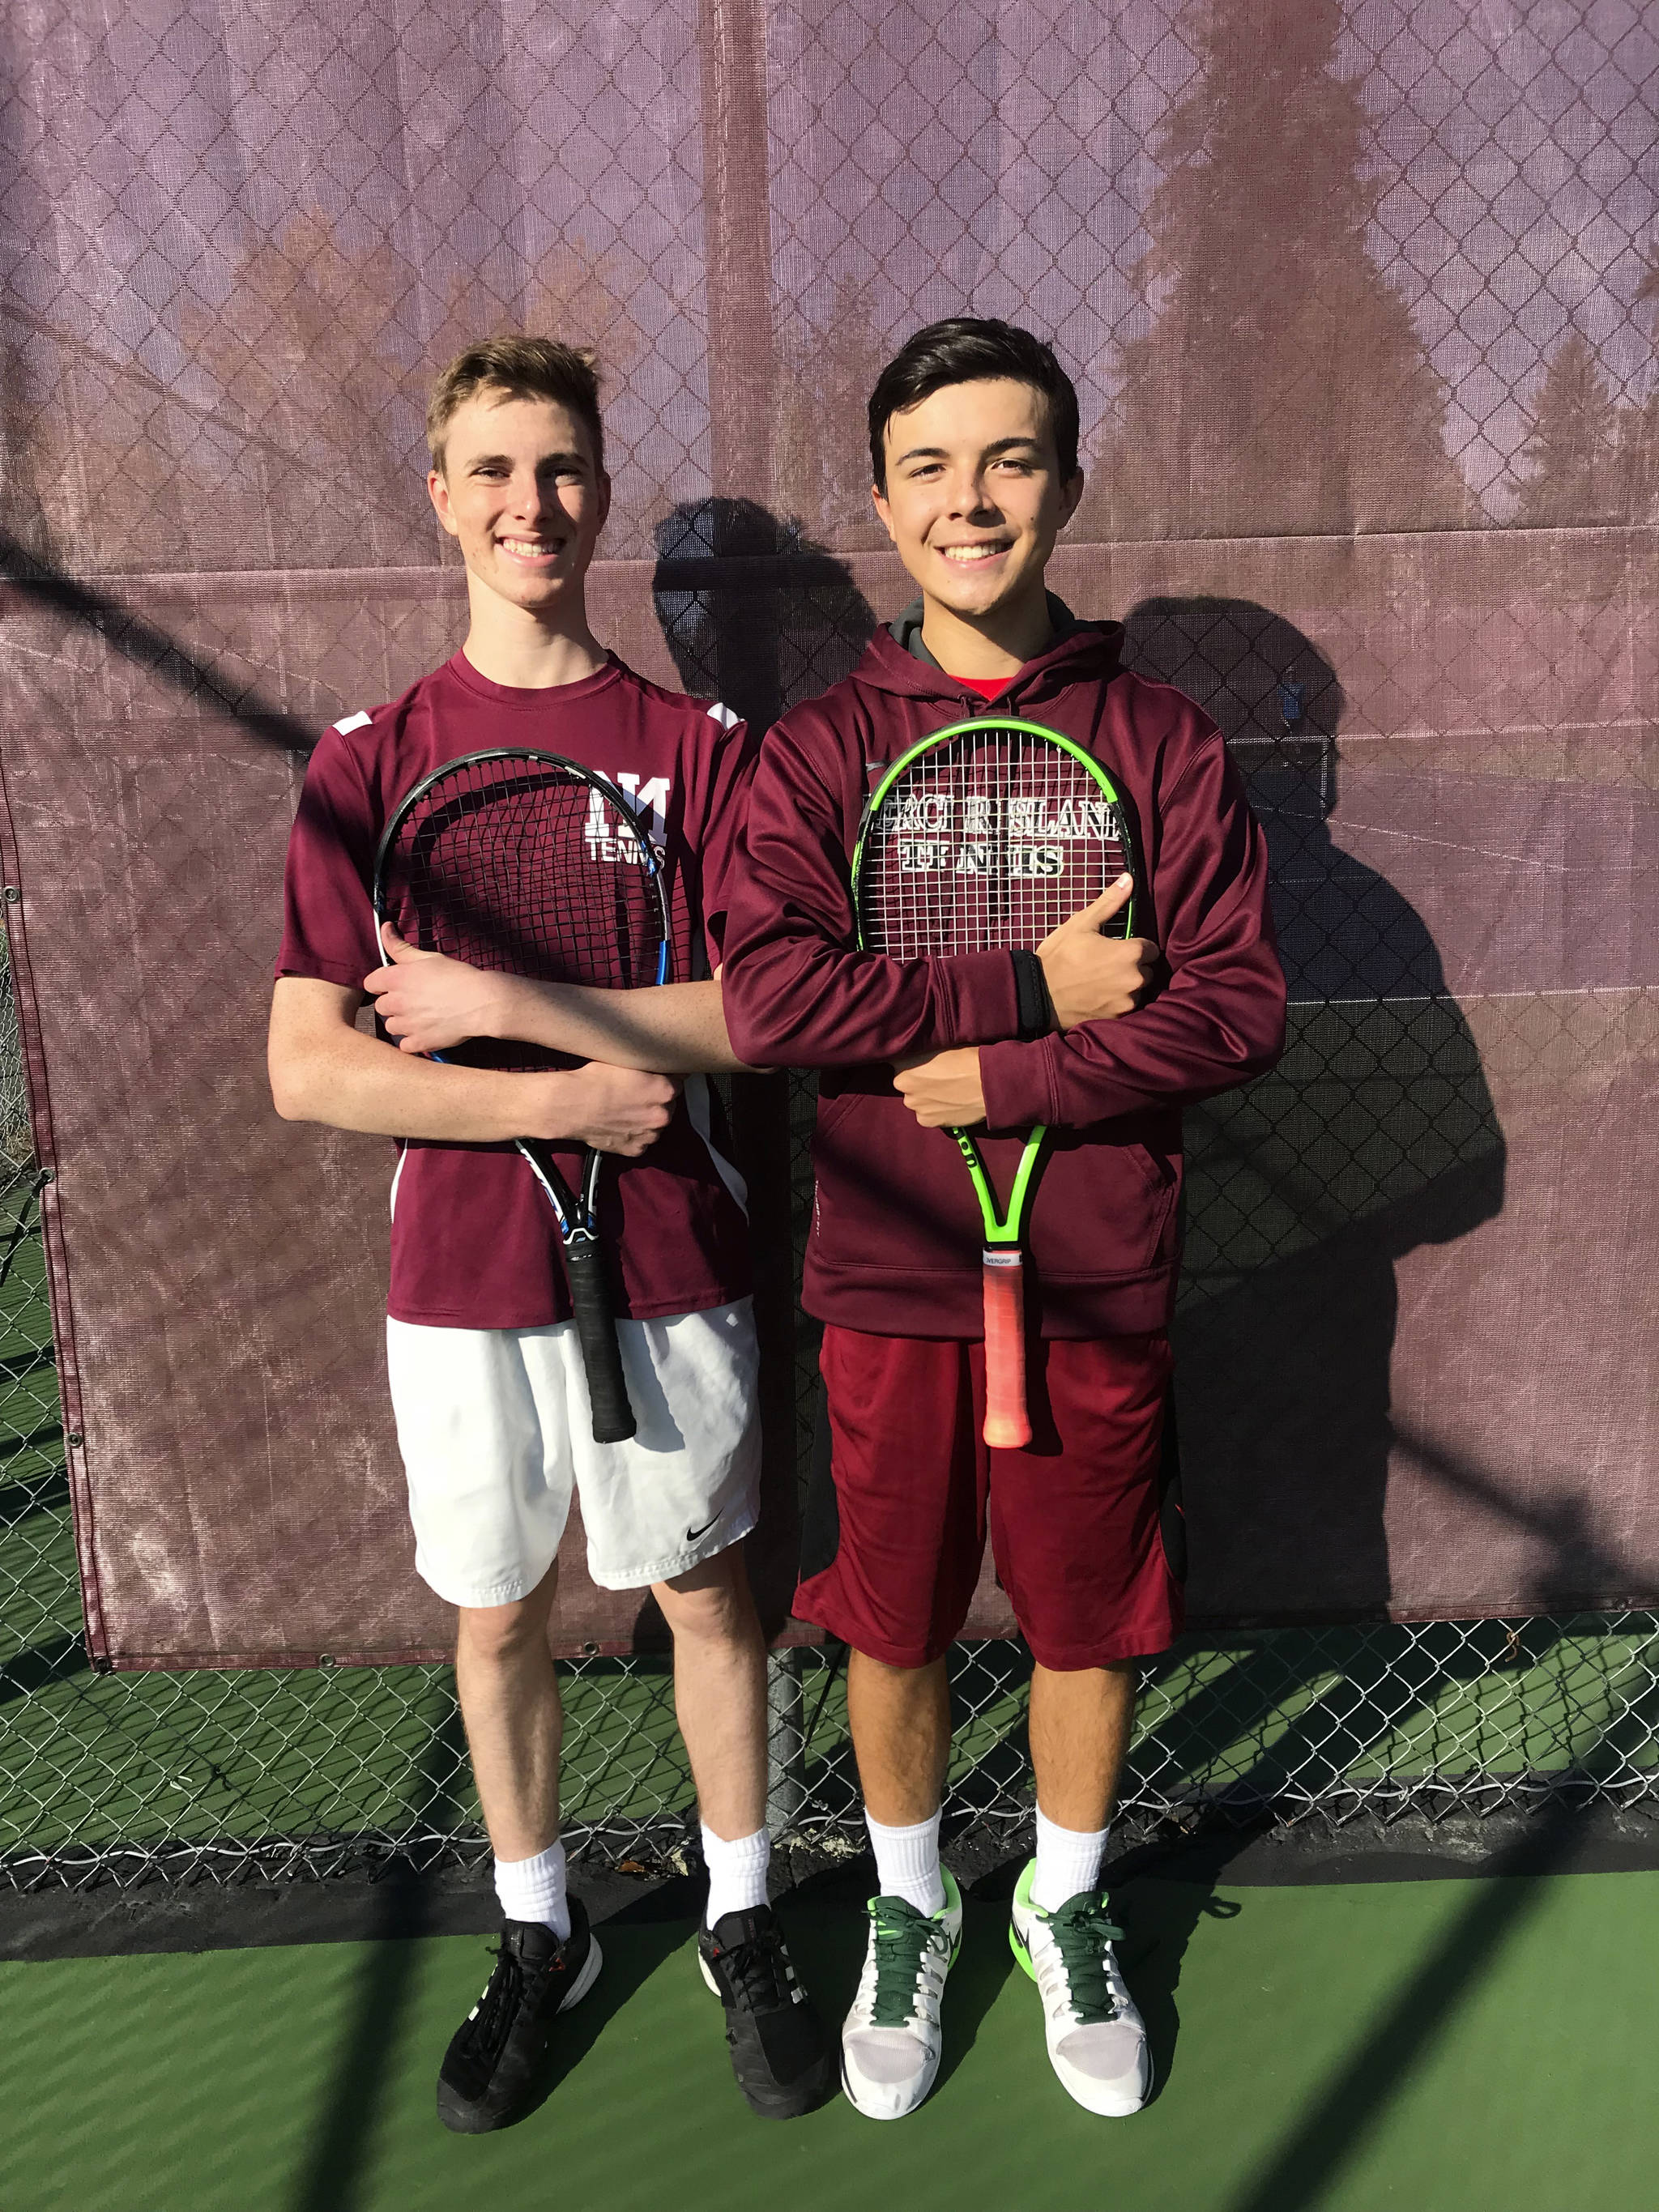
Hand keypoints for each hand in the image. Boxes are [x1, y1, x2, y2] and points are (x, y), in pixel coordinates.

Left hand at [365, 923, 516, 1051]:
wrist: (482, 1002)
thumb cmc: (457, 977)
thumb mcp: (427, 957)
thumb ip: (400, 946)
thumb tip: (385, 928)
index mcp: (396, 979)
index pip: (370, 983)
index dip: (382, 984)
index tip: (394, 985)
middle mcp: (397, 1002)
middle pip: (380, 1006)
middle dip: (393, 1004)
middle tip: (414, 1001)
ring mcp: (407, 1025)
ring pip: (391, 1026)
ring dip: (402, 1023)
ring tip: (421, 1017)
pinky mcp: (419, 1042)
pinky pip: (405, 1045)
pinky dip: (413, 1041)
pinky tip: (425, 1032)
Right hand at [543, 1064, 678, 1154]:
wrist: (571, 1105)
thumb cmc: (594, 1080)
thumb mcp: (627, 1062)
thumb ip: (650, 1068)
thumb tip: (659, 1065)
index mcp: (665, 1090)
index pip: (678, 1084)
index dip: (665, 1081)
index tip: (655, 1080)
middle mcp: (662, 1114)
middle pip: (668, 1106)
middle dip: (656, 1102)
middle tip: (635, 1096)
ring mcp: (650, 1134)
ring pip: (655, 1125)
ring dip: (646, 1120)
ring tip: (625, 1111)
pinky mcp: (636, 1149)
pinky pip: (641, 1141)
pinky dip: (634, 1135)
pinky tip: (620, 1125)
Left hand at [893, 1047, 984, 1128]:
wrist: (987, 1082)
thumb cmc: (967, 1058)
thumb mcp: (940, 1046)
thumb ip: (923, 1053)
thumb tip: (919, 1053)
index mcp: (903, 1064)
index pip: (899, 1065)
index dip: (914, 1065)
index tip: (927, 1065)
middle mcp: (904, 1086)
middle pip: (908, 1085)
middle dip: (920, 1083)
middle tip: (941, 1079)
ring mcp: (915, 1105)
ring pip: (918, 1101)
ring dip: (928, 1098)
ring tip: (949, 1093)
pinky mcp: (927, 1121)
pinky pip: (927, 1116)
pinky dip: (936, 1112)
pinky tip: (950, 1104)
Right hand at [1037, 875, 1158, 1026]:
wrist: (1037, 994)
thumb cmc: (1059, 956)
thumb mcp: (1081, 924)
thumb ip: (1109, 902)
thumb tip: (1129, 878)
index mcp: (1130, 953)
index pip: (1151, 948)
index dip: (1134, 946)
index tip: (1118, 948)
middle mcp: (1135, 978)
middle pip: (1146, 970)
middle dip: (1132, 967)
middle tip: (1106, 965)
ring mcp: (1127, 1001)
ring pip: (1137, 990)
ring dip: (1126, 986)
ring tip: (1101, 982)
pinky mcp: (1118, 1017)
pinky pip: (1126, 1007)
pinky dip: (1117, 1002)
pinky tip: (1099, 996)